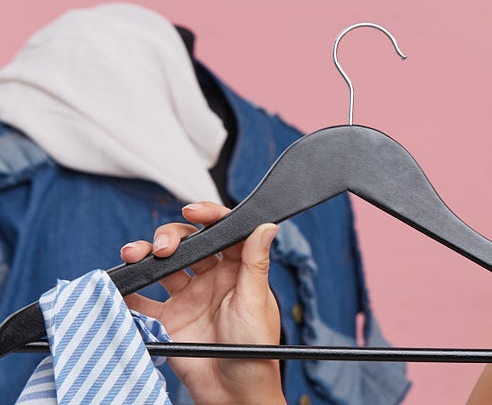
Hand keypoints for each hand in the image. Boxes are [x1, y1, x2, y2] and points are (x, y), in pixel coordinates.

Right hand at [121, 202, 285, 404]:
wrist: (233, 393)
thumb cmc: (256, 351)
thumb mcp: (255, 303)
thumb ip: (255, 264)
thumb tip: (267, 226)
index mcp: (238, 272)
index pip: (223, 234)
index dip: (209, 216)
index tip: (193, 210)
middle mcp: (211, 281)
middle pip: (187, 245)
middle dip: (170, 237)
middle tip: (163, 248)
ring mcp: (188, 300)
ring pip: (162, 268)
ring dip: (145, 256)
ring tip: (133, 255)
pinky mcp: (168, 321)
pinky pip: (142, 302)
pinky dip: (127, 292)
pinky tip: (120, 285)